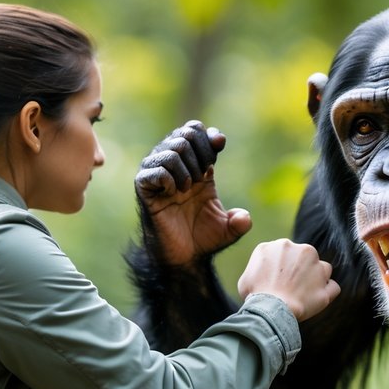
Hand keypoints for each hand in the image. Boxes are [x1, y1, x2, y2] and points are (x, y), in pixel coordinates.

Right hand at [135, 121, 250, 265]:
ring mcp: (159, 175)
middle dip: (200, 152)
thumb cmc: (204, 239)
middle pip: (185, 134)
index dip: (209, 136)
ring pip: (170, 149)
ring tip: (187, 189)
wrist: (184, 257)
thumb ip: (241, 222)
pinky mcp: (144, 189)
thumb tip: (244, 218)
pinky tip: (173, 192)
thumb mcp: (230, 229)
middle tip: (202, 177)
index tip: (219, 147)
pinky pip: (152, 170)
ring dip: (185, 168)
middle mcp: (176, 166)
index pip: (197, 131)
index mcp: (197, 167)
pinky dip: (167, 178)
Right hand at [238, 239, 340, 321]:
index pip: (286, 253)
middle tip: (290, 287)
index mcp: (279, 245)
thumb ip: (259, 267)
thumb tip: (265, 272)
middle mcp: (301, 250)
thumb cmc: (256, 295)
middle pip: (306, 257)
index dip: (283, 267)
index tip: (279, 279)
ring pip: (322, 269)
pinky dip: (327, 293)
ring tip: (303, 295)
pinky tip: (315, 301)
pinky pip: (333, 287)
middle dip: (300, 270)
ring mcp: (317, 266)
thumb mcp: (247, 275)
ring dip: (315, 279)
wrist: (270, 309)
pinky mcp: (326, 285)